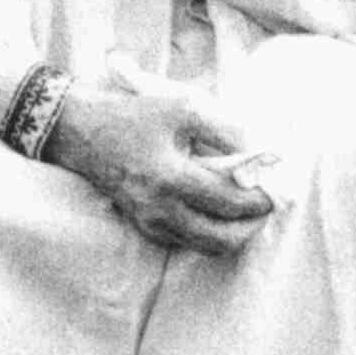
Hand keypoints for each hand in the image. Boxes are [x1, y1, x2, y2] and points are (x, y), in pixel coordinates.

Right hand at [45, 81, 274, 256]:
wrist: (82, 132)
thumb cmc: (134, 115)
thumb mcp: (183, 108)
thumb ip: (225, 130)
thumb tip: (259, 153)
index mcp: (170, 178)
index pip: (229, 202)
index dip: (258, 199)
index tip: (273, 190)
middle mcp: (160, 209)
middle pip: (223, 239)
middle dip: (251, 226)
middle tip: (264, 207)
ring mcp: (151, 222)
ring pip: (207, 246)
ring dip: (233, 234)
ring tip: (246, 211)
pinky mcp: (145, 226)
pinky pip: (188, 241)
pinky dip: (209, 232)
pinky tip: (217, 210)